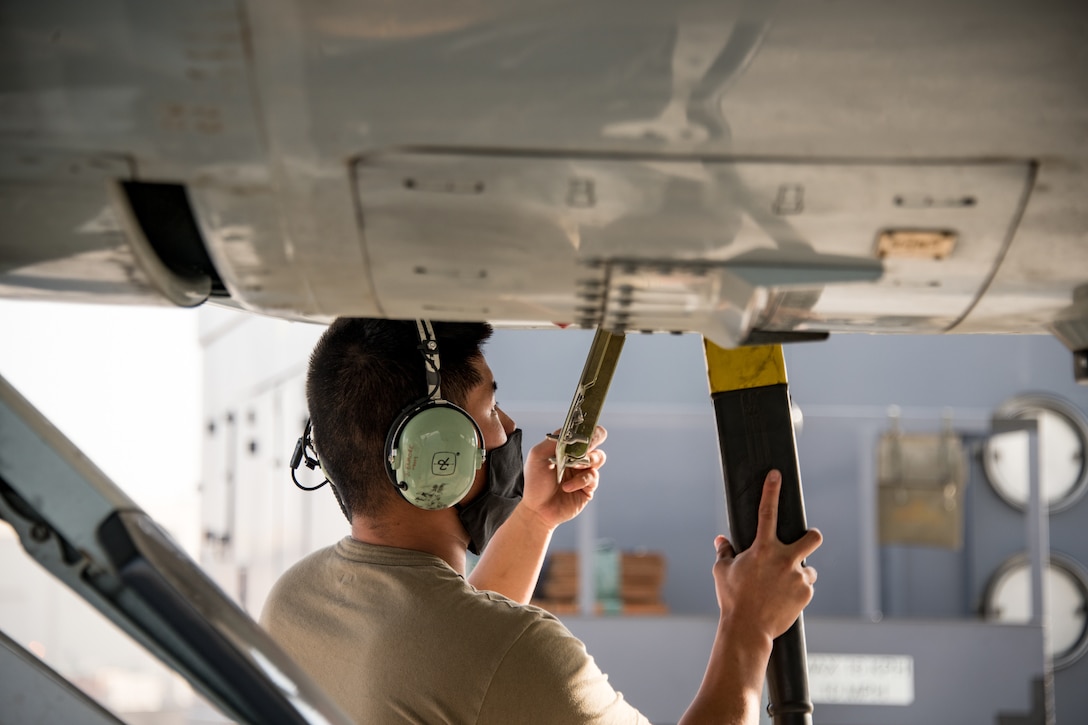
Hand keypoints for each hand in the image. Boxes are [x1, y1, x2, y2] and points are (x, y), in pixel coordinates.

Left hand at [519, 425, 607, 529]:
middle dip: (593, 439)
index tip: (583, 430)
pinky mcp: (589, 487)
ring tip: (571, 466)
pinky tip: (566, 486)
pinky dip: (579, 480)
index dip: (585, 427)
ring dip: (586, 460)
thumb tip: (570, 431)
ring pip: (599, 457)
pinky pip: (592, 477)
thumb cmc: (536, 482)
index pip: (582, 429)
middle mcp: (578, 456)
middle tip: (584, 446)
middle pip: (598, 438)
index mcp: (567, 446)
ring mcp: (585, 471)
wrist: (537, 509)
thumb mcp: (538, 456)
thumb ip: (554, 441)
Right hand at [712, 470, 821, 640]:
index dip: (771, 490)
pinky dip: (797, 591)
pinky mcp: (806, 593)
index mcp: (762, 549)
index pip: (767, 512)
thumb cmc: (732, 598)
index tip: (776, 474)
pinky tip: (783, 600)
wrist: (748, 629)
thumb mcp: (722, 572)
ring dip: (798, 573)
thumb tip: (720, 540)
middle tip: (805, 542)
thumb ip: (724, 552)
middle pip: (812, 537)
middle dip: (812, 536)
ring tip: (781, 588)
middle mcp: (784, 559)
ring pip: (807, 568)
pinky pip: (805, 587)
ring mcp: (798, 576)